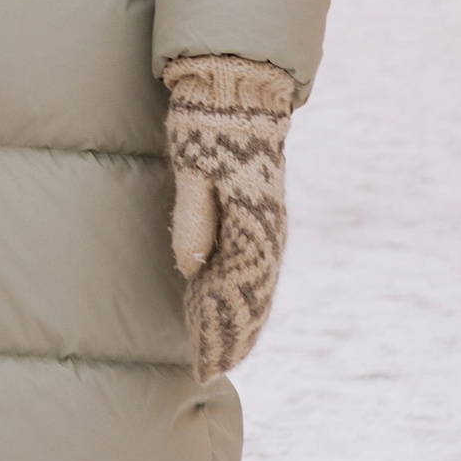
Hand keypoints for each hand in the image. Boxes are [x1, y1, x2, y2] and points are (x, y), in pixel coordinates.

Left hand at [160, 57, 295, 381]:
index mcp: (251, 223)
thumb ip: (194, 217)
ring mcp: (270, 224)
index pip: (235, 294)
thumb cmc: (207, 126)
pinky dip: (251, 295)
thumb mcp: (193, 167)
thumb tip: (190, 267)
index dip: (219, 332)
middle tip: (211, 370)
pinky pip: (261, 267)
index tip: (204, 364)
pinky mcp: (264, 214)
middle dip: (233, 336)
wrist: (238, 90)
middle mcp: (268, 231)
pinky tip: (237, 306)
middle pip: (253, 298)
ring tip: (226, 351)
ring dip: (245, 320)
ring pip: (261, 286)